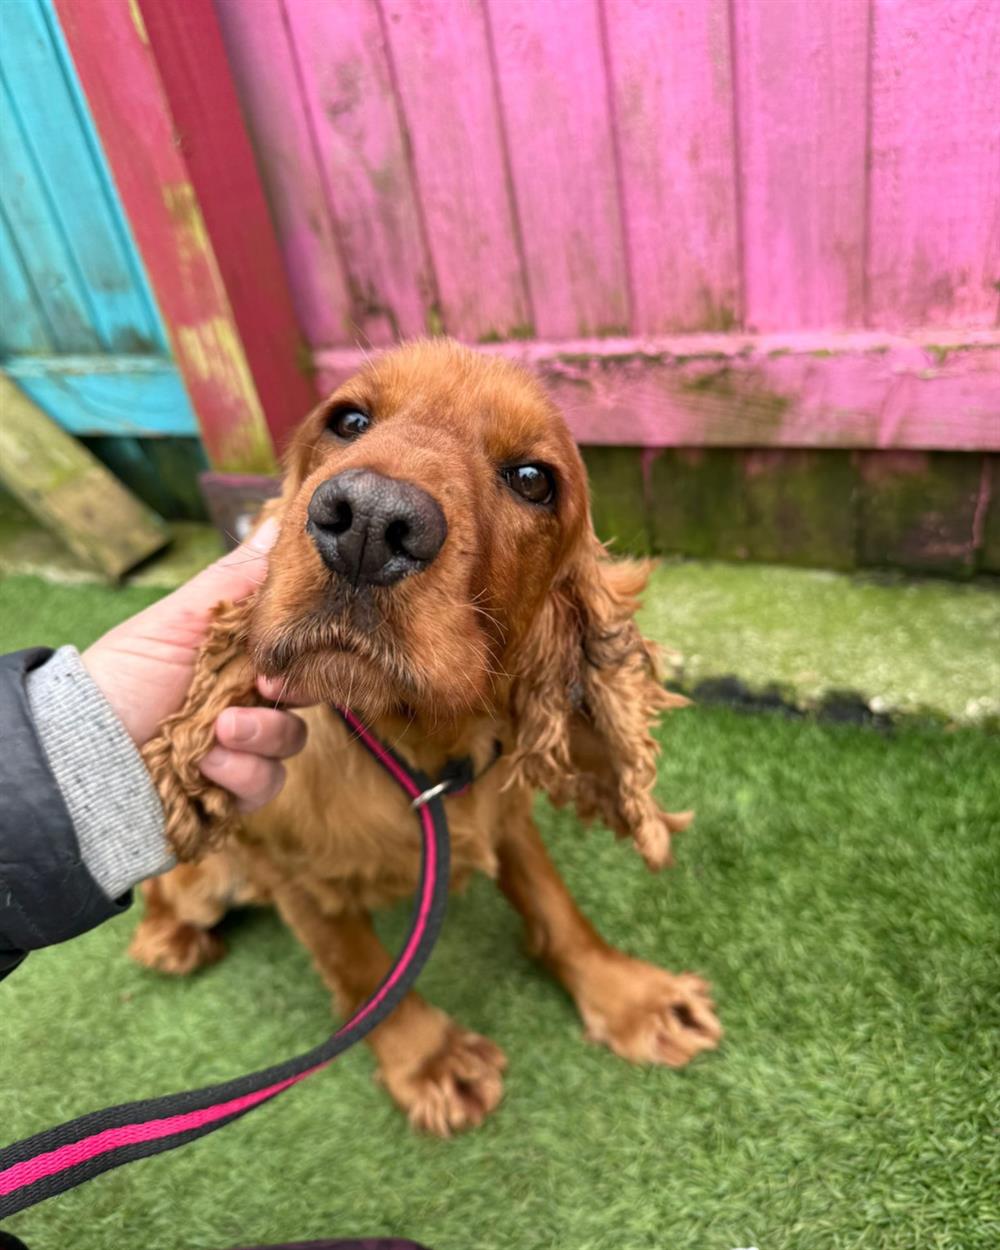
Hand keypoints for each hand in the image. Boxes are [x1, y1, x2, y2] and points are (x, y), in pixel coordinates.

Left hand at [83, 519, 310, 811]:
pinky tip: (206, 764)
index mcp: (238, 654)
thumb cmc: (127, 674)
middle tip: (265, 688)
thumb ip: (238, 578)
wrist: (86, 748)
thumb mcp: (183, 618)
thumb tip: (284, 521)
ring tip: (218, 731)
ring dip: (260, 736)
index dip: (304, 646)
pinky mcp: (235, 790)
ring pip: (291, 741)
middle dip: (291, 692)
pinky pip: (267, 783)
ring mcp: (243, 746)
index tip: (292, 645)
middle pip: (305, 693)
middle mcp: (246, 698)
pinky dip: (241, 773)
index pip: (296, 646)